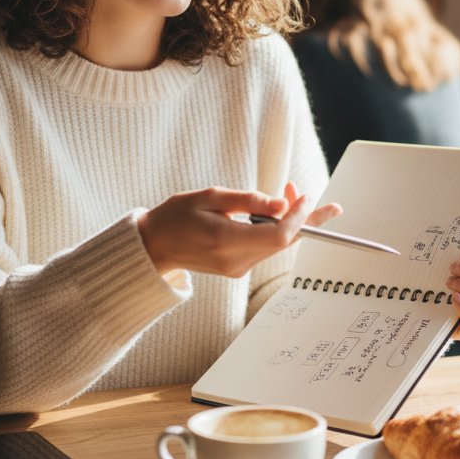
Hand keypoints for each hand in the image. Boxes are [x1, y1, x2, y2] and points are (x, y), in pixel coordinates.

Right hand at [138, 183, 341, 277]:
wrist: (155, 246)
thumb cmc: (176, 216)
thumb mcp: (210, 196)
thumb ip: (248, 200)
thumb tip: (282, 204)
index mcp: (227, 241)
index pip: (280, 235)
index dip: (300, 216)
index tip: (305, 195)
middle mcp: (236, 261)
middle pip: (285, 243)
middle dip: (300, 216)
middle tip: (302, 189)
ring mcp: (237, 269)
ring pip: (278, 245)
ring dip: (289, 220)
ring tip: (288, 191)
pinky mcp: (237, 269)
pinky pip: (266, 248)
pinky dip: (275, 228)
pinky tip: (272, 210)